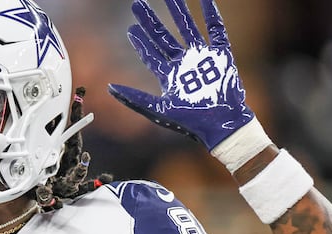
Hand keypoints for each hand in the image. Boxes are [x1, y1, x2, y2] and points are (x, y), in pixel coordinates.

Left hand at [109, 0, 253, 150]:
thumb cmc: (191, 122)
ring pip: (188, 28)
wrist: (222, 125)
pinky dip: (211, 14)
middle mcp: (184, 65)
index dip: (141, 42)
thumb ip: (134, 98)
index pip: (151, 55)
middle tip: (138, 4)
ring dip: (178, 11)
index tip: (131, 29)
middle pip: (165, 37)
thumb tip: (109, 87)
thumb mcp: (158, 110)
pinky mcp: (222, 56)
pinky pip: (216, 30)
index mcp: (170, 77)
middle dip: (152, 21)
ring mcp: (203, 59)